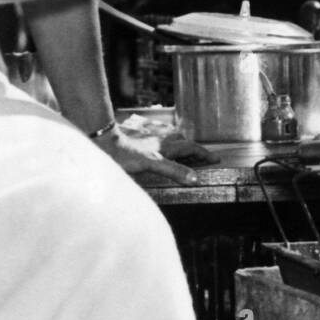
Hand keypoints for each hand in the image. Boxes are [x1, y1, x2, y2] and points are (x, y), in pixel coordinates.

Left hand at [94, 125, 209, 186]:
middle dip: (193, 149)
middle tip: (202, 156)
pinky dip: (163, 148)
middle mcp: (159, 143)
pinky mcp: (137, 144)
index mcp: (165, 147)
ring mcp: (148, 142)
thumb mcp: (151, 164)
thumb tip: (194, 178)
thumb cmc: (124, 154)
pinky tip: (156, 153)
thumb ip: (173, 170)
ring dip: (179, 146)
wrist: (102, 142)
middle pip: (182, 142)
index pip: (190, 148)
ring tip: (183, 152)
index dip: (203, 154)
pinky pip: (156, 145)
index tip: (216, 159)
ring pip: (169, 141)